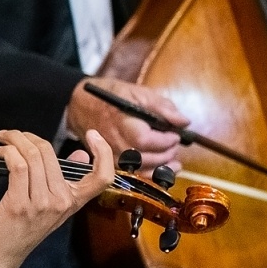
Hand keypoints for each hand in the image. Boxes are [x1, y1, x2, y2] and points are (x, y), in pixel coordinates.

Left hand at [0, 129, 115, 267]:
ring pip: (33, 156)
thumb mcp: (51, 207)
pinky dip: (7, 152)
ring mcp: (42, 204)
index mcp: (74, 202)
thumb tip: (81, 154)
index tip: (93, 135)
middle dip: (28, 137)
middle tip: (14, 135)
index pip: (102, 177)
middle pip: (51, 154)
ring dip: (14, 141)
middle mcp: (62, 202)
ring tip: (3, 139)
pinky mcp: (20, 204)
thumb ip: (67, 181)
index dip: (104, 153)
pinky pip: (17, 166)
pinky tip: (0, 152)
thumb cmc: (22, 229)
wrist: (1, 257)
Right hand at [65, 76, 185, 170]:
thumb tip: (183, 122)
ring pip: (141, 170)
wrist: (83, 106)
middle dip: (167, 153)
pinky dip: (152, 174)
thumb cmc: (111, 97)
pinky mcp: (112, 163)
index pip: (146, 140)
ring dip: (162, 166)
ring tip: (174, 158)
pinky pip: (135, 175)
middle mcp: (114, 143)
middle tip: (174, 143)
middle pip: (145, 158)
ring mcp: (111, 156)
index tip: (175, 134)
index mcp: (121, 124)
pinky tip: (165, 168)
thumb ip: (162, 107)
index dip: (165, 140)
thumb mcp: (138, 93)